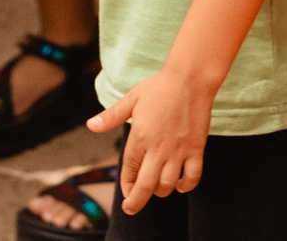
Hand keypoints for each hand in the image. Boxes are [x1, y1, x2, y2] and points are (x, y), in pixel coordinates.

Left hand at [89, 65, 213, 213]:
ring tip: (157, 187)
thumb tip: (90, 125)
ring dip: (160, 191)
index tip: (125, 192)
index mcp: (140, 137)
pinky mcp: (196, 149)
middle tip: (132, 208)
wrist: (190, 79)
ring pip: (168, 185)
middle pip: (146, 186)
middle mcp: (158, 148)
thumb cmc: (159, 87)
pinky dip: (185, 186)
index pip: (129, 170)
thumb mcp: (131, 99)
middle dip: (136, 201)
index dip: (125, 185)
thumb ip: (111, 116)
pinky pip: (192, 177)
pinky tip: (180, 184)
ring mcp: (178, 150)